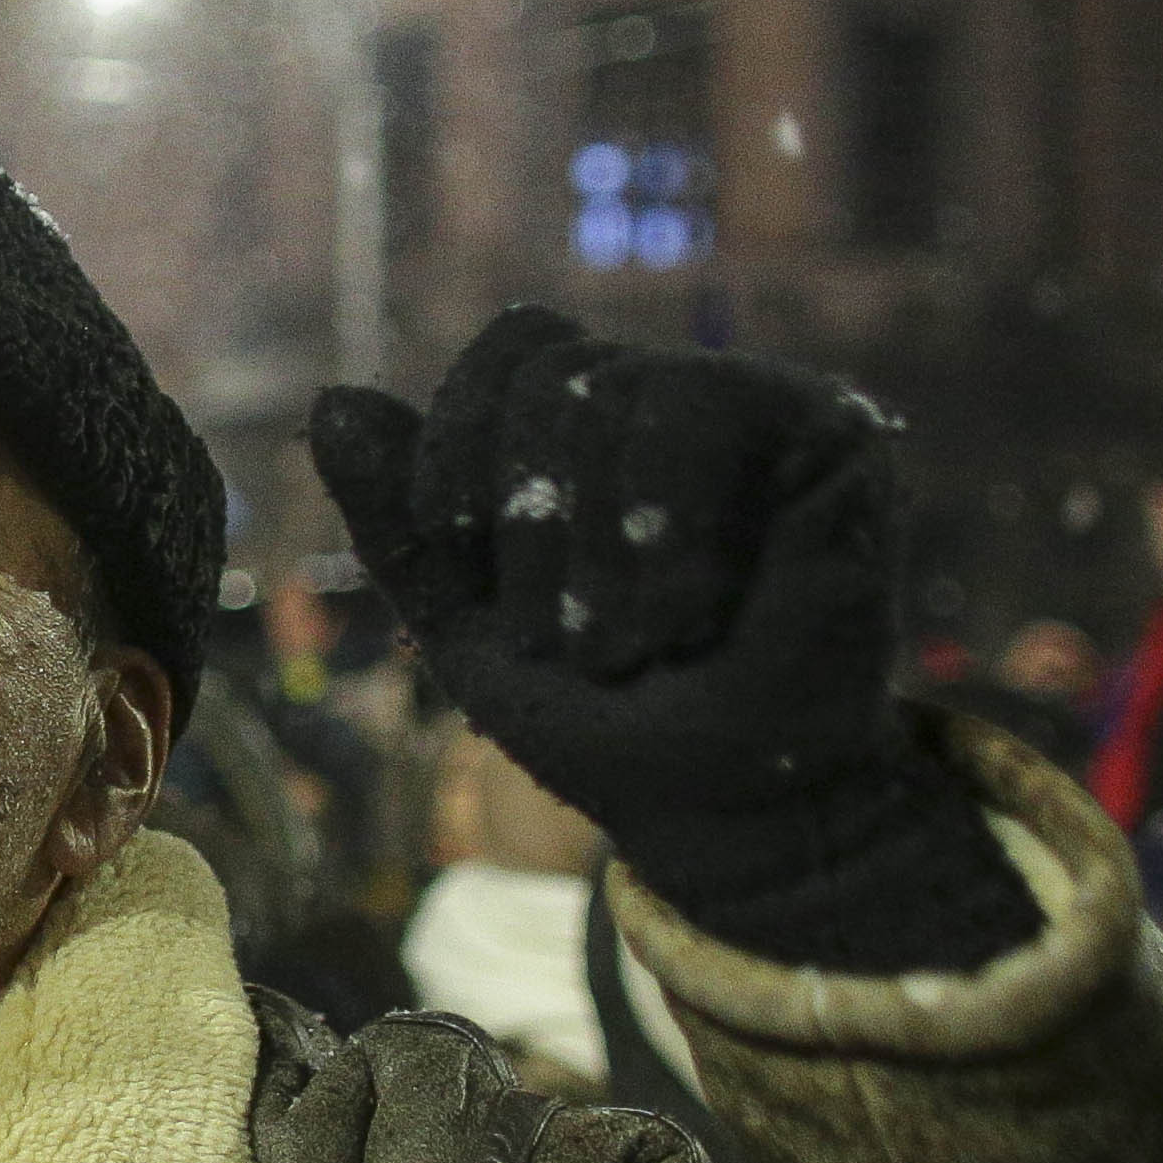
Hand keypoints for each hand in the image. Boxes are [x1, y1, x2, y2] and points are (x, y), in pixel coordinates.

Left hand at [309, 307, 1033, 972]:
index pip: (515, 350)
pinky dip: (673, 534)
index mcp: (595, 424)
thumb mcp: (466, 623)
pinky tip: (689, 624)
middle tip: (568, 643)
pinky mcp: (834, 433)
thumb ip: (399, 520)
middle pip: (557, 374)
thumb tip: (329, 396)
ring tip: (626, 648)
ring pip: (625, 388)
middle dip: (530, 524)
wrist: (720, 812)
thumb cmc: (603, 722)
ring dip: (598, 545)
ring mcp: (759, 406)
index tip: (455, 552)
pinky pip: (715, 410)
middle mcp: (678, 396)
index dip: (460, 444)